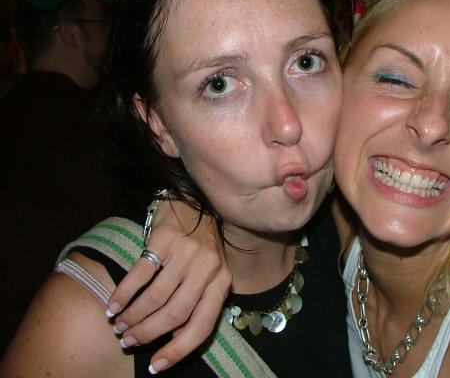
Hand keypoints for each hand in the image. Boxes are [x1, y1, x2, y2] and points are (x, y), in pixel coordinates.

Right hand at [107, 200, 230, 372]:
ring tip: (119, 325)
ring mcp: (188, 252)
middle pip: (176, 314)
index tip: (155, 366)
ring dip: (133, 316)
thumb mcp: (207, 275)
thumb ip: (197, 304)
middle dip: (148, 333)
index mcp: (222, 282)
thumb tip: (173, 342)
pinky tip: (113, 305)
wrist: (192, 202)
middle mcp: (209, 267)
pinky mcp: (166, 238)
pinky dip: (123, 294)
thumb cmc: (197, 248)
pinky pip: (140, 274)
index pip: (202, 325)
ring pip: (157, 297)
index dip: (178, 351)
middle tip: (128, 340)